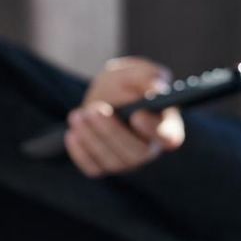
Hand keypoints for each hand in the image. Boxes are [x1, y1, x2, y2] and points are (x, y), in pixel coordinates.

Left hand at [65, 56, 185, 176]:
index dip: (154, 129)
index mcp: (165, 126)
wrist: (101, 96)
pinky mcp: (104, 167)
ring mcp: (126, 161)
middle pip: (136, 152)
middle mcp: (149, 148)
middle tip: (94, 110)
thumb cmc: (124, 84)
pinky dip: (80, 152)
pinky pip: (93, 168)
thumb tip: (156, 87)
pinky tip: (72, 134)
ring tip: (78, 115)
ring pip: (113, 161)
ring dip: (92, 138)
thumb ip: (146, 76)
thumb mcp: (134, 72)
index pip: (169, 137)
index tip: (137, 114)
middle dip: (112, 131)